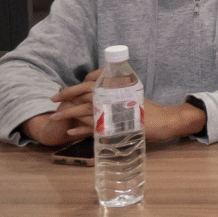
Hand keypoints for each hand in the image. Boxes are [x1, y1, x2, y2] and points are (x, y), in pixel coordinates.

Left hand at [24, 70, 206, 144]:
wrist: (164, 121)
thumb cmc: (149, 110)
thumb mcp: (132, 96)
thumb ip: (117, 94)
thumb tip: (102, 94)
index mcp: (116, 88)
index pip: (90, 84)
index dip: (74, 87)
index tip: (63, 92)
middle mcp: (114, 97)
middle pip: (84, 95)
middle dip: (66, 97)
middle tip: (52, 100)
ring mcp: (114, 111)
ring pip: (86, 111)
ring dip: (69, 114)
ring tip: (55, 118)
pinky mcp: (116, 126)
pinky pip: (93, 128)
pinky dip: (80, 130)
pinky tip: (70, 132)